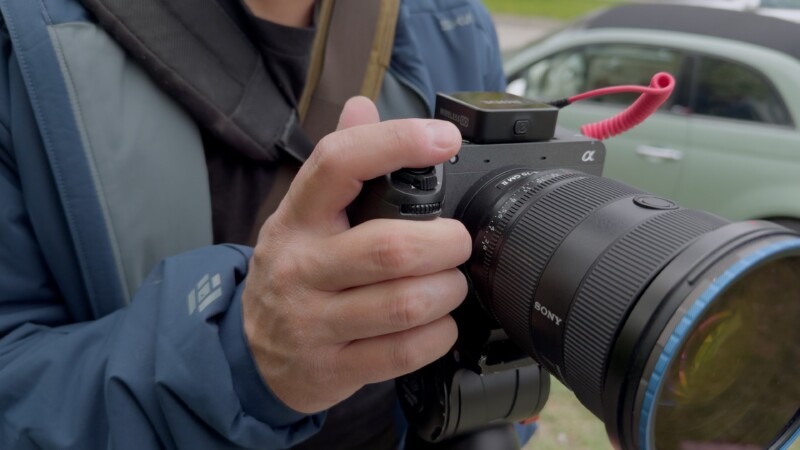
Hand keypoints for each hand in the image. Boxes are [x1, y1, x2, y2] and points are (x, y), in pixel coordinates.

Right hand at [242, 97, 470, 413]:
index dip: (396, 144)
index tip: (443, 138)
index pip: (339, 165)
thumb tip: (362, 106)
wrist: (250, 354)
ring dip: (447, 290)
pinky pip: (403, 352)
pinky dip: (438, 334)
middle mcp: (302, 267)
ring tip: (451, 281)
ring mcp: (314, 321)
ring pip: (404, 304)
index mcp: (297, 219)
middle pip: (390, 248)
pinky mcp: (334, 367)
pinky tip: (438, 321)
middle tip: (458, 239)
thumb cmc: (292, 274)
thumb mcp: (302, 216)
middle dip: (445, 242)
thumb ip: (338, 164)